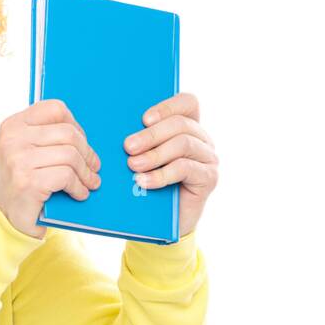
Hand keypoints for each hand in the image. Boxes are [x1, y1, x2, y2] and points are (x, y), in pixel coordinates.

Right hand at [0, 99, 100, 237]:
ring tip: (90, 182)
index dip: (76, 125)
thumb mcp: (24, 150)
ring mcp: (19, 160)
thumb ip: (46, 137)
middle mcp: (13, 139)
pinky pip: (67, 177)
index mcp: (13, 125)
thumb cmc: (19, 182)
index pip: (55, 109)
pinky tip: (79, 193)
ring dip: (86, 173)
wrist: (1, 216)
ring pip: (71, 156)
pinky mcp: (28, 182)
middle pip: (68, 134)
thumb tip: (84, 136)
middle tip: (94, 167)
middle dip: (87, 153)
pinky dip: (79, 187)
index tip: (82, 143)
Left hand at [124, 92, 217, 236]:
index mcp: (188, 127)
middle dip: (151, 134)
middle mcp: (202, 140)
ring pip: (183, 144)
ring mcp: (208, 158)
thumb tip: (115, 123)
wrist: (160, 221)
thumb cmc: (146, 184)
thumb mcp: (141, 157)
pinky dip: (161, 174)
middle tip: (127, 147)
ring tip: (132, 165)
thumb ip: (138, 140)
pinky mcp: (209, 178)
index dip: (167, 107)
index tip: (143, 119)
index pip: (188, 103)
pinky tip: (143, 181)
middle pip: (181, 124)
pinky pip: (186, 168)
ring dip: (154, 154)